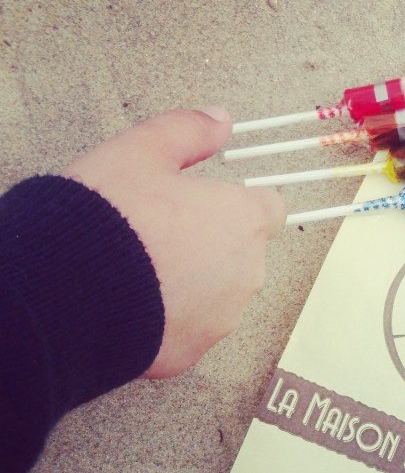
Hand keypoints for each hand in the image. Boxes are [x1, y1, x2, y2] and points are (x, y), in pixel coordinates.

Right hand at [62, 107, 286, 377]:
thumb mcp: (139, 153)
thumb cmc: (106, 220)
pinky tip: (135, 303)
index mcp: (242, 220)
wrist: (67, 292)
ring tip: (143, 269)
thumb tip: (219, 120)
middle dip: (213, 243)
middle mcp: (245, 272)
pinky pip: (191, 328)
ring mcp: (222, 317)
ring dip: (195, 282)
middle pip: (244, 253)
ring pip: (220, 294)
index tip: (209, 203)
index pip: (269, 208)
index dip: (239, 203)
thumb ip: (186, 131)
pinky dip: (172, 317)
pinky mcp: (194, 351)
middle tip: (162, 233)